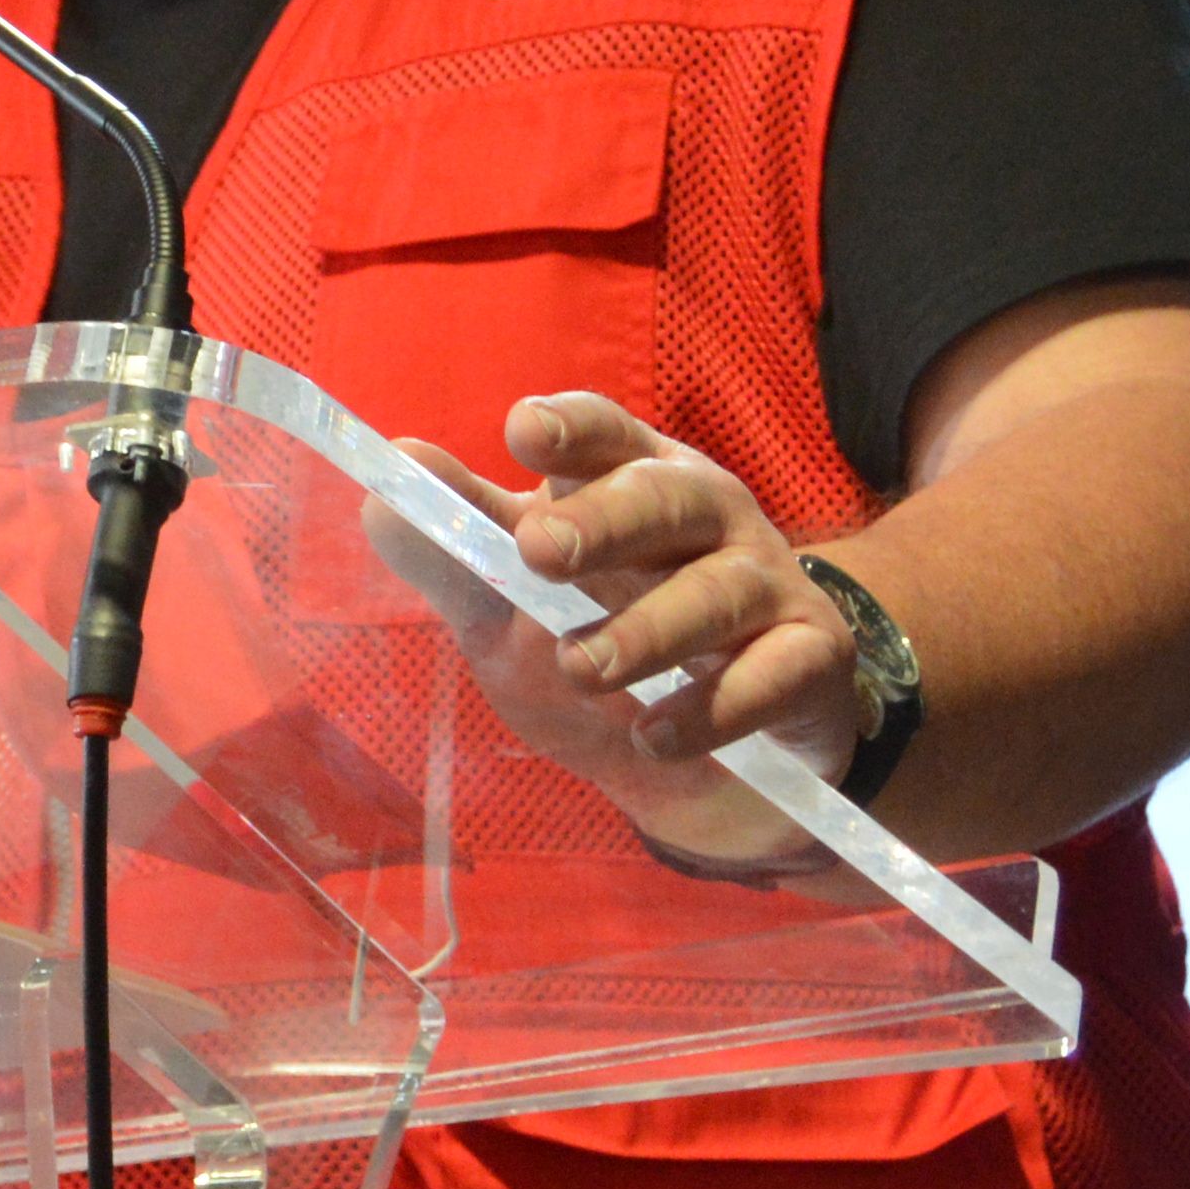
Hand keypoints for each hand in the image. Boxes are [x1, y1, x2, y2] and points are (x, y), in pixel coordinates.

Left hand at [391, 391, 871, 864]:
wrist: (721, 760)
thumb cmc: (612, 645)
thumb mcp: (518, 609)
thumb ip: (458, 556)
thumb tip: (379, 501)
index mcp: (634, 479)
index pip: (608, 432)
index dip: (571, 428)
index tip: (520, 432)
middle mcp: (708, 514)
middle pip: (665, 497)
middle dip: (604, 519)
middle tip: (538, 550)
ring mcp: (766, 582)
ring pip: (718, 589)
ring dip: (649, 629)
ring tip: (585, 669)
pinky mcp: (810, 658)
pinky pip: (772, 675)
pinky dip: (714, 709)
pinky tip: (656, 737)